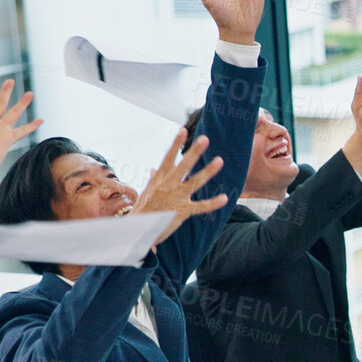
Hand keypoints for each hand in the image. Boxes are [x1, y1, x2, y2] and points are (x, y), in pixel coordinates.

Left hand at [0, 79, 43, 181]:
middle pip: (0, 104)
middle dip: (5, 92)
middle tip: (10, 81)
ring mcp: (0, 131)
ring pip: (13, 113)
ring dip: (21, 104)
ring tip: (29, 93)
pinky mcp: (8, 140)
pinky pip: (22, 131)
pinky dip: (32, 126)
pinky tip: (40, 120)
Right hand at [133, 129, 227, 245]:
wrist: (137, 231)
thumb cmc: (143, 210)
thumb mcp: (146, 192)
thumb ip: (153, 179)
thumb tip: (154, 167)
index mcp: (159, 179)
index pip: (168, 158)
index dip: (176, 144)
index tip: (183, 130)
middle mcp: (168, 186)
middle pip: (183, 166)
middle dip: (194, 152)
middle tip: (205, 139)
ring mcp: (175, 198)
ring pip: (194, 182)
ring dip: (207, 171)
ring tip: (219, 160)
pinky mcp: (182, 211)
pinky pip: (200, 207)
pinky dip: (213, 203)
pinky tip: (225, 198)